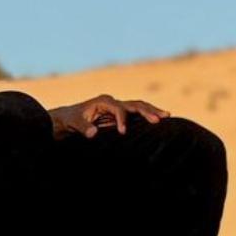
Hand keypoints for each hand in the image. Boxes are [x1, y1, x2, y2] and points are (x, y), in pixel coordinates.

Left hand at [50, 95, 167, 138]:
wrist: (67, 118)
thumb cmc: (69, 119)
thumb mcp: (72, 123)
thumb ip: (82, 127)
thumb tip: (93, 134)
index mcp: (103, 101)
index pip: (118, 108)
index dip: (122, 119)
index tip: (122, 132)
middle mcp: (113, 102)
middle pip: (134, 104)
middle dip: (147, 111)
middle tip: (159, 119)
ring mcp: (118, 108)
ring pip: (139, 107)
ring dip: (152, 111)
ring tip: (167, 115)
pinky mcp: (120, 116)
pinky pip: (137, 115)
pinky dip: (148, 116)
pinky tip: (160, 120)